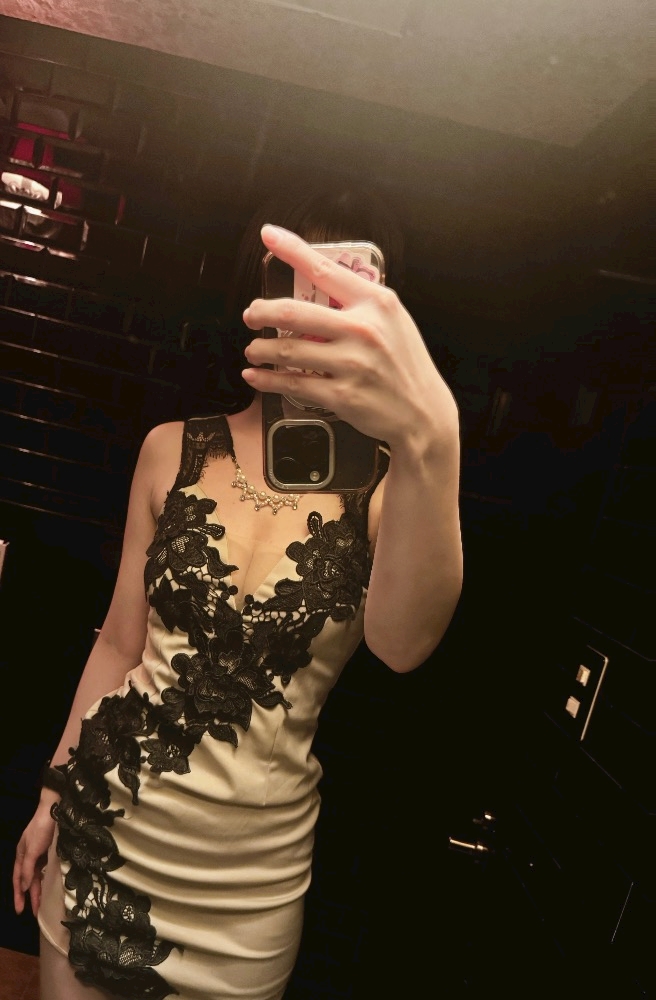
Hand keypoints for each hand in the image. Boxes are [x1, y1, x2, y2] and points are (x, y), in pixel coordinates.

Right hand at [13, 804, 56, 916]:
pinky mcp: (51, 851)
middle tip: (34, 913)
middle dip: (30, 896)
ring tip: (43, 905)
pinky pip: (47, 869)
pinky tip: (50, 887)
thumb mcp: (32, 850)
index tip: (19, 910)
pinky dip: (47, 879)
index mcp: (21, 855)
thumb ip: (27, 869)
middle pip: (28, 880)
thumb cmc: (41, 829)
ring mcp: (40, 854)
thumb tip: (22, 887)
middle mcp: (29, 856)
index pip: (17, 880)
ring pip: (38, 876)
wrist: (55, 810)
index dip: (18, 895)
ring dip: (39, 890)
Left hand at [242, 226, 458, 450]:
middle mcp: (362, 330)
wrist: (424, 413)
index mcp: (375, 303)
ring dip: (260, 349)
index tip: (269, 235)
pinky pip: (293, 383)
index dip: (291, 249)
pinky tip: (256, 376)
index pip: (324, 269)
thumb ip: (360, 304)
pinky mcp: (341, 396)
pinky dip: (267, 380)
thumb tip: (320, 289)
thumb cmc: (405, 365)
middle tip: (251, 314)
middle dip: (261, 311)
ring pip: (287, 350)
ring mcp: (351, 364)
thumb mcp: (394, 321)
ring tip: (254, 349)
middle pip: (293, 312)